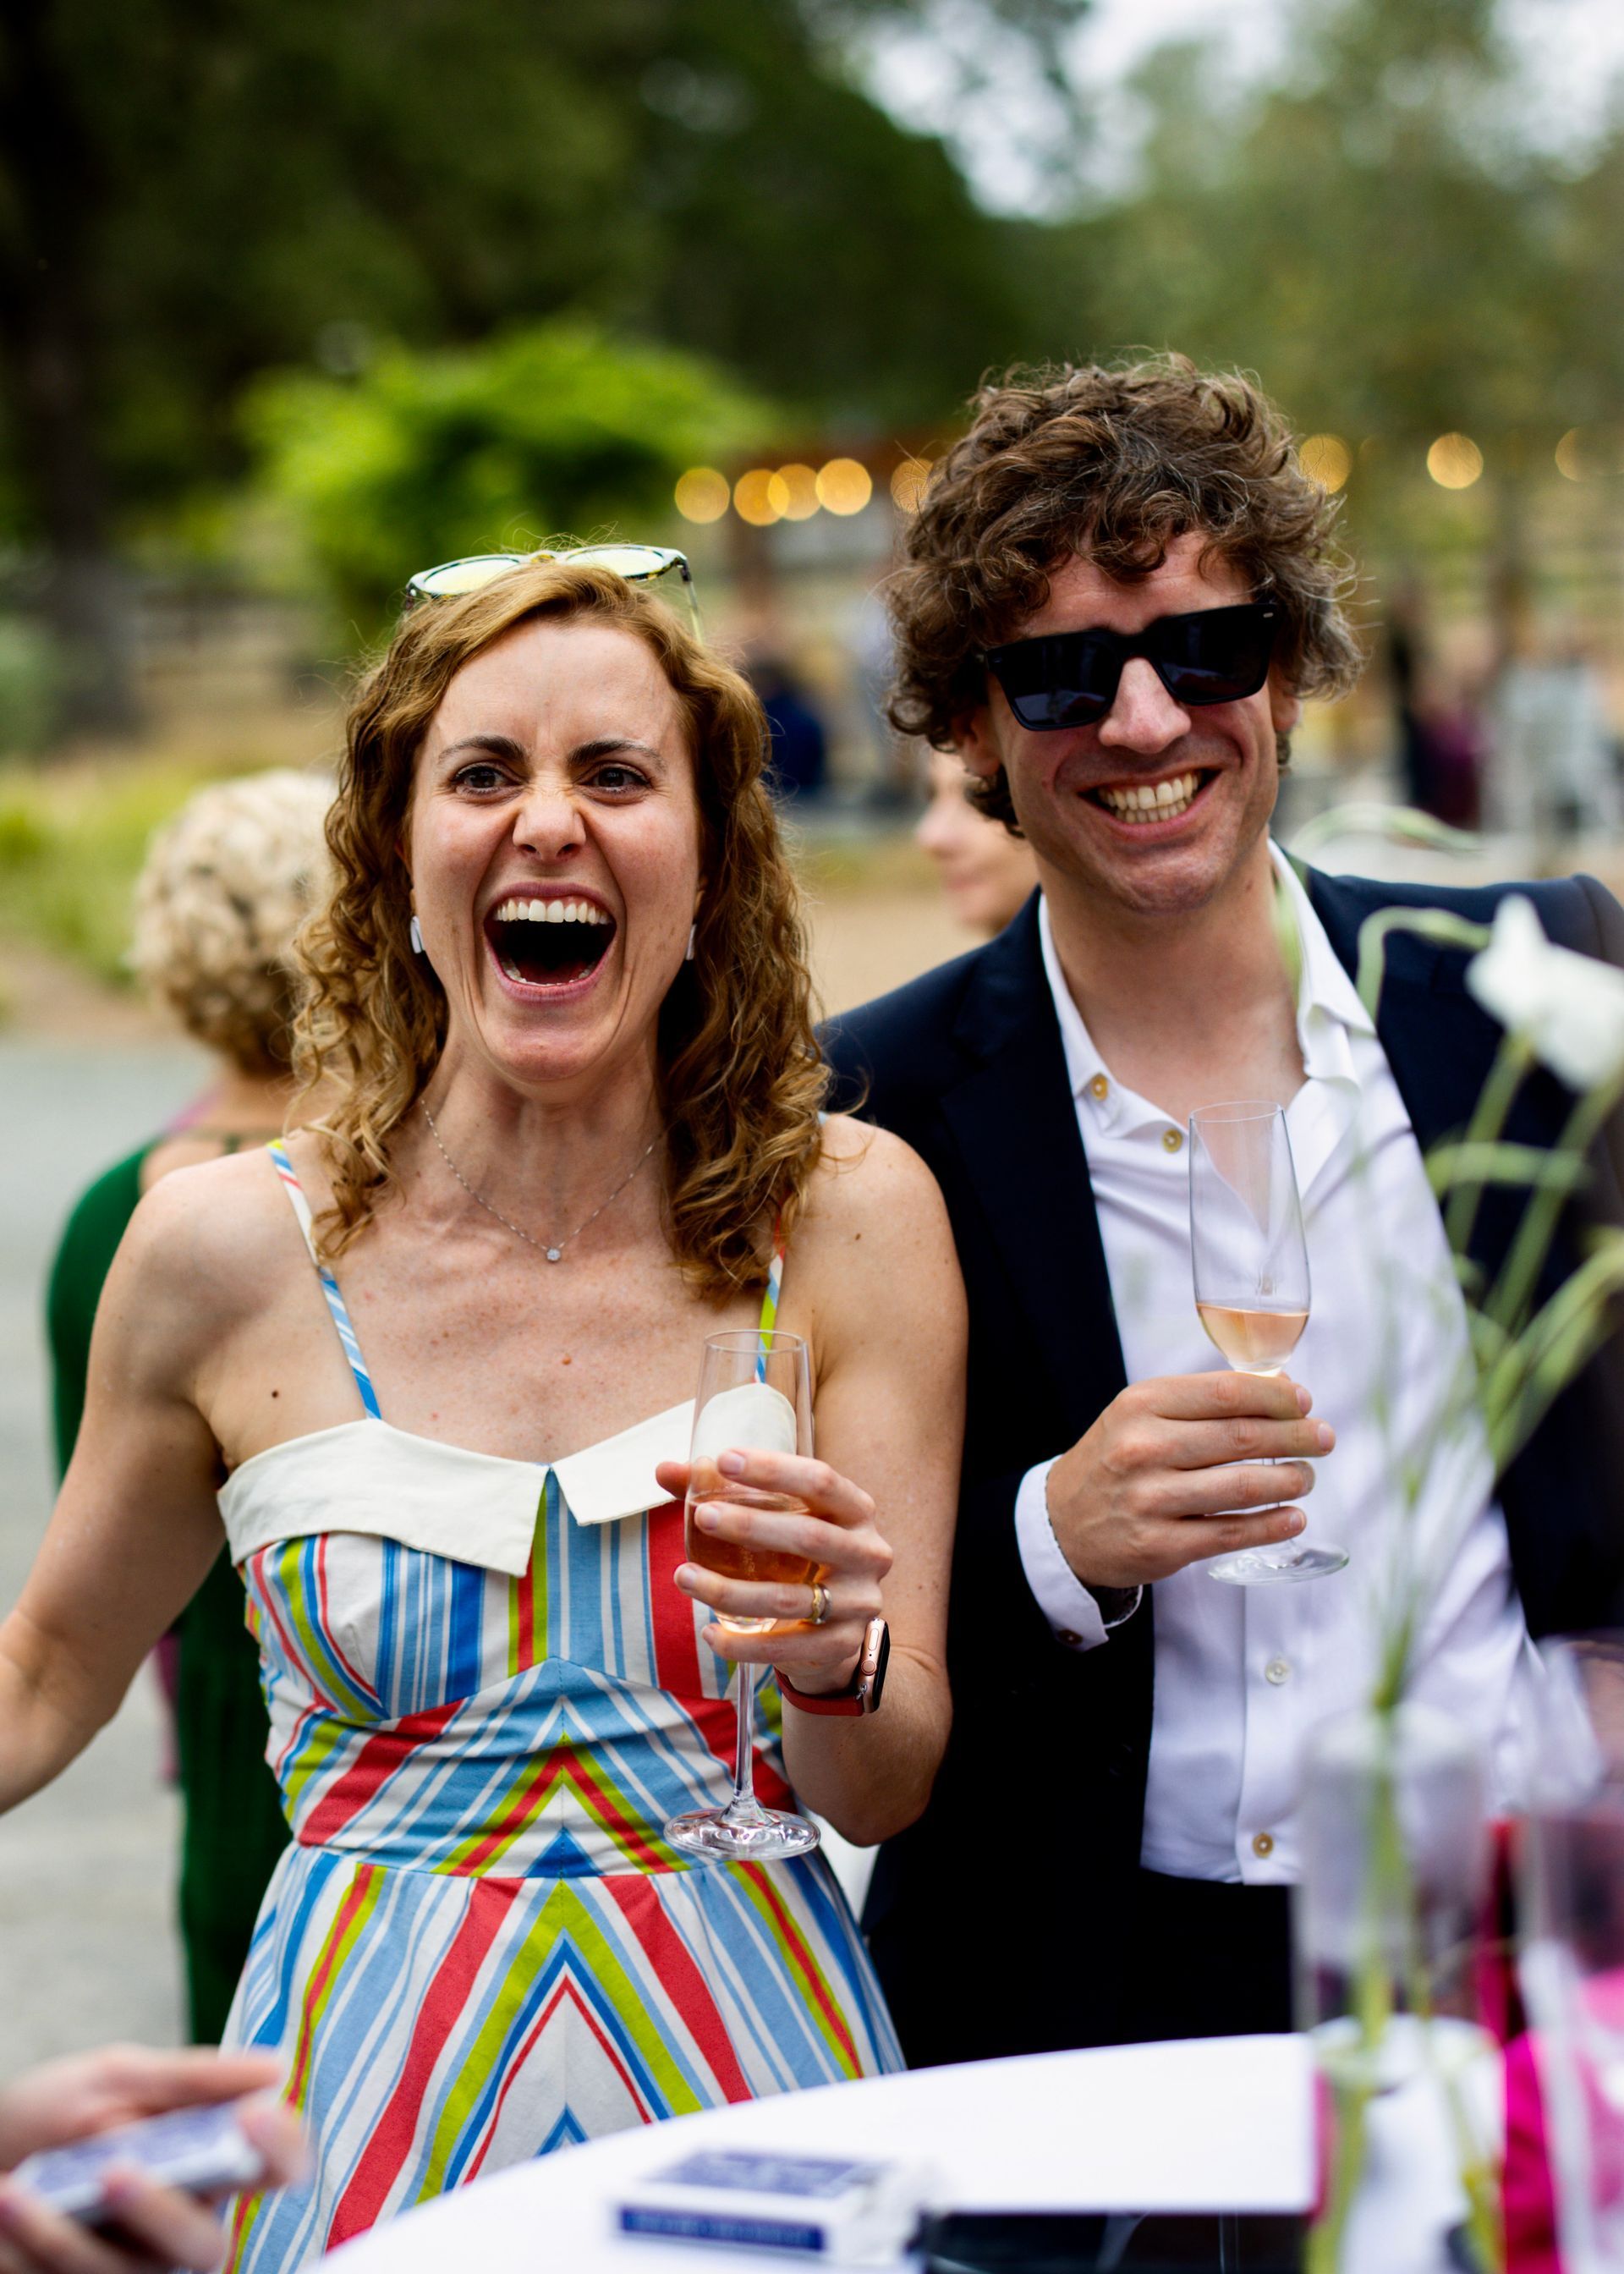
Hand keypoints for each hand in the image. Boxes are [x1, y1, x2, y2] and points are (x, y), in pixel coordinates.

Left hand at [0, 2047, 304, 2273]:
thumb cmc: (52, 2115)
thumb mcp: (116, 2078)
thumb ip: (192, 2079)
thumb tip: (277, 2067)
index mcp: (210, 2160)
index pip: (278, 2166)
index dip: (283, 2146)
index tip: (255, 2111)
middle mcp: (182, 2221)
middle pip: (209, 2246)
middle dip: (162, 2214)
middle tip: (115, 2171)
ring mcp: (134, 2263)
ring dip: (70, 2237)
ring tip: (19, 2191)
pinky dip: (36, 2243)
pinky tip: (9, 2203)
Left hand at [660, 1452, 891, 1696]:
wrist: (836, 1627)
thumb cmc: (798, 1557)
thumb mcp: (777, 1520)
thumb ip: (725, 1494)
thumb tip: (664, 1470)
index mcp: (856, 1511)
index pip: (821, 1480)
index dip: (773, 1469)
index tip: (723, 1460)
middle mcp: (867, 1554)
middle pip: (810, 1537)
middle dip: (751, 1526)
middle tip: (702, 1516)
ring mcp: (859, 1603)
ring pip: (788, 1598)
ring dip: (728, 1590)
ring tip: (683, 1576)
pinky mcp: (841, 1646)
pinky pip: (785, 1648)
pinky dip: (742, 1644)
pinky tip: (709, 1632)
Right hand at [1046, 1372, 1334, 1589]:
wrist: (1061, 1523)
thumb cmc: (1115, 1462)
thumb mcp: (1140, 1416)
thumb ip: (1201, 1403)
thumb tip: (1281, 1391)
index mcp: (1141, 1405)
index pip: (1226, 1393)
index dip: (1276, 1397)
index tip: (1304, 1402)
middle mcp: (1143, 1448)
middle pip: (1241, 1437)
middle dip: (1296, 1436)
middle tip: (1323, 1438)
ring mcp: (1151, 1499)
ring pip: (1243, 1486)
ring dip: (1290, 1480)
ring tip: (1307, 1478)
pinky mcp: (1162, 1545)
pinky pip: (1232, 1533)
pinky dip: (1272, 1525)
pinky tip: (1293, 1517)